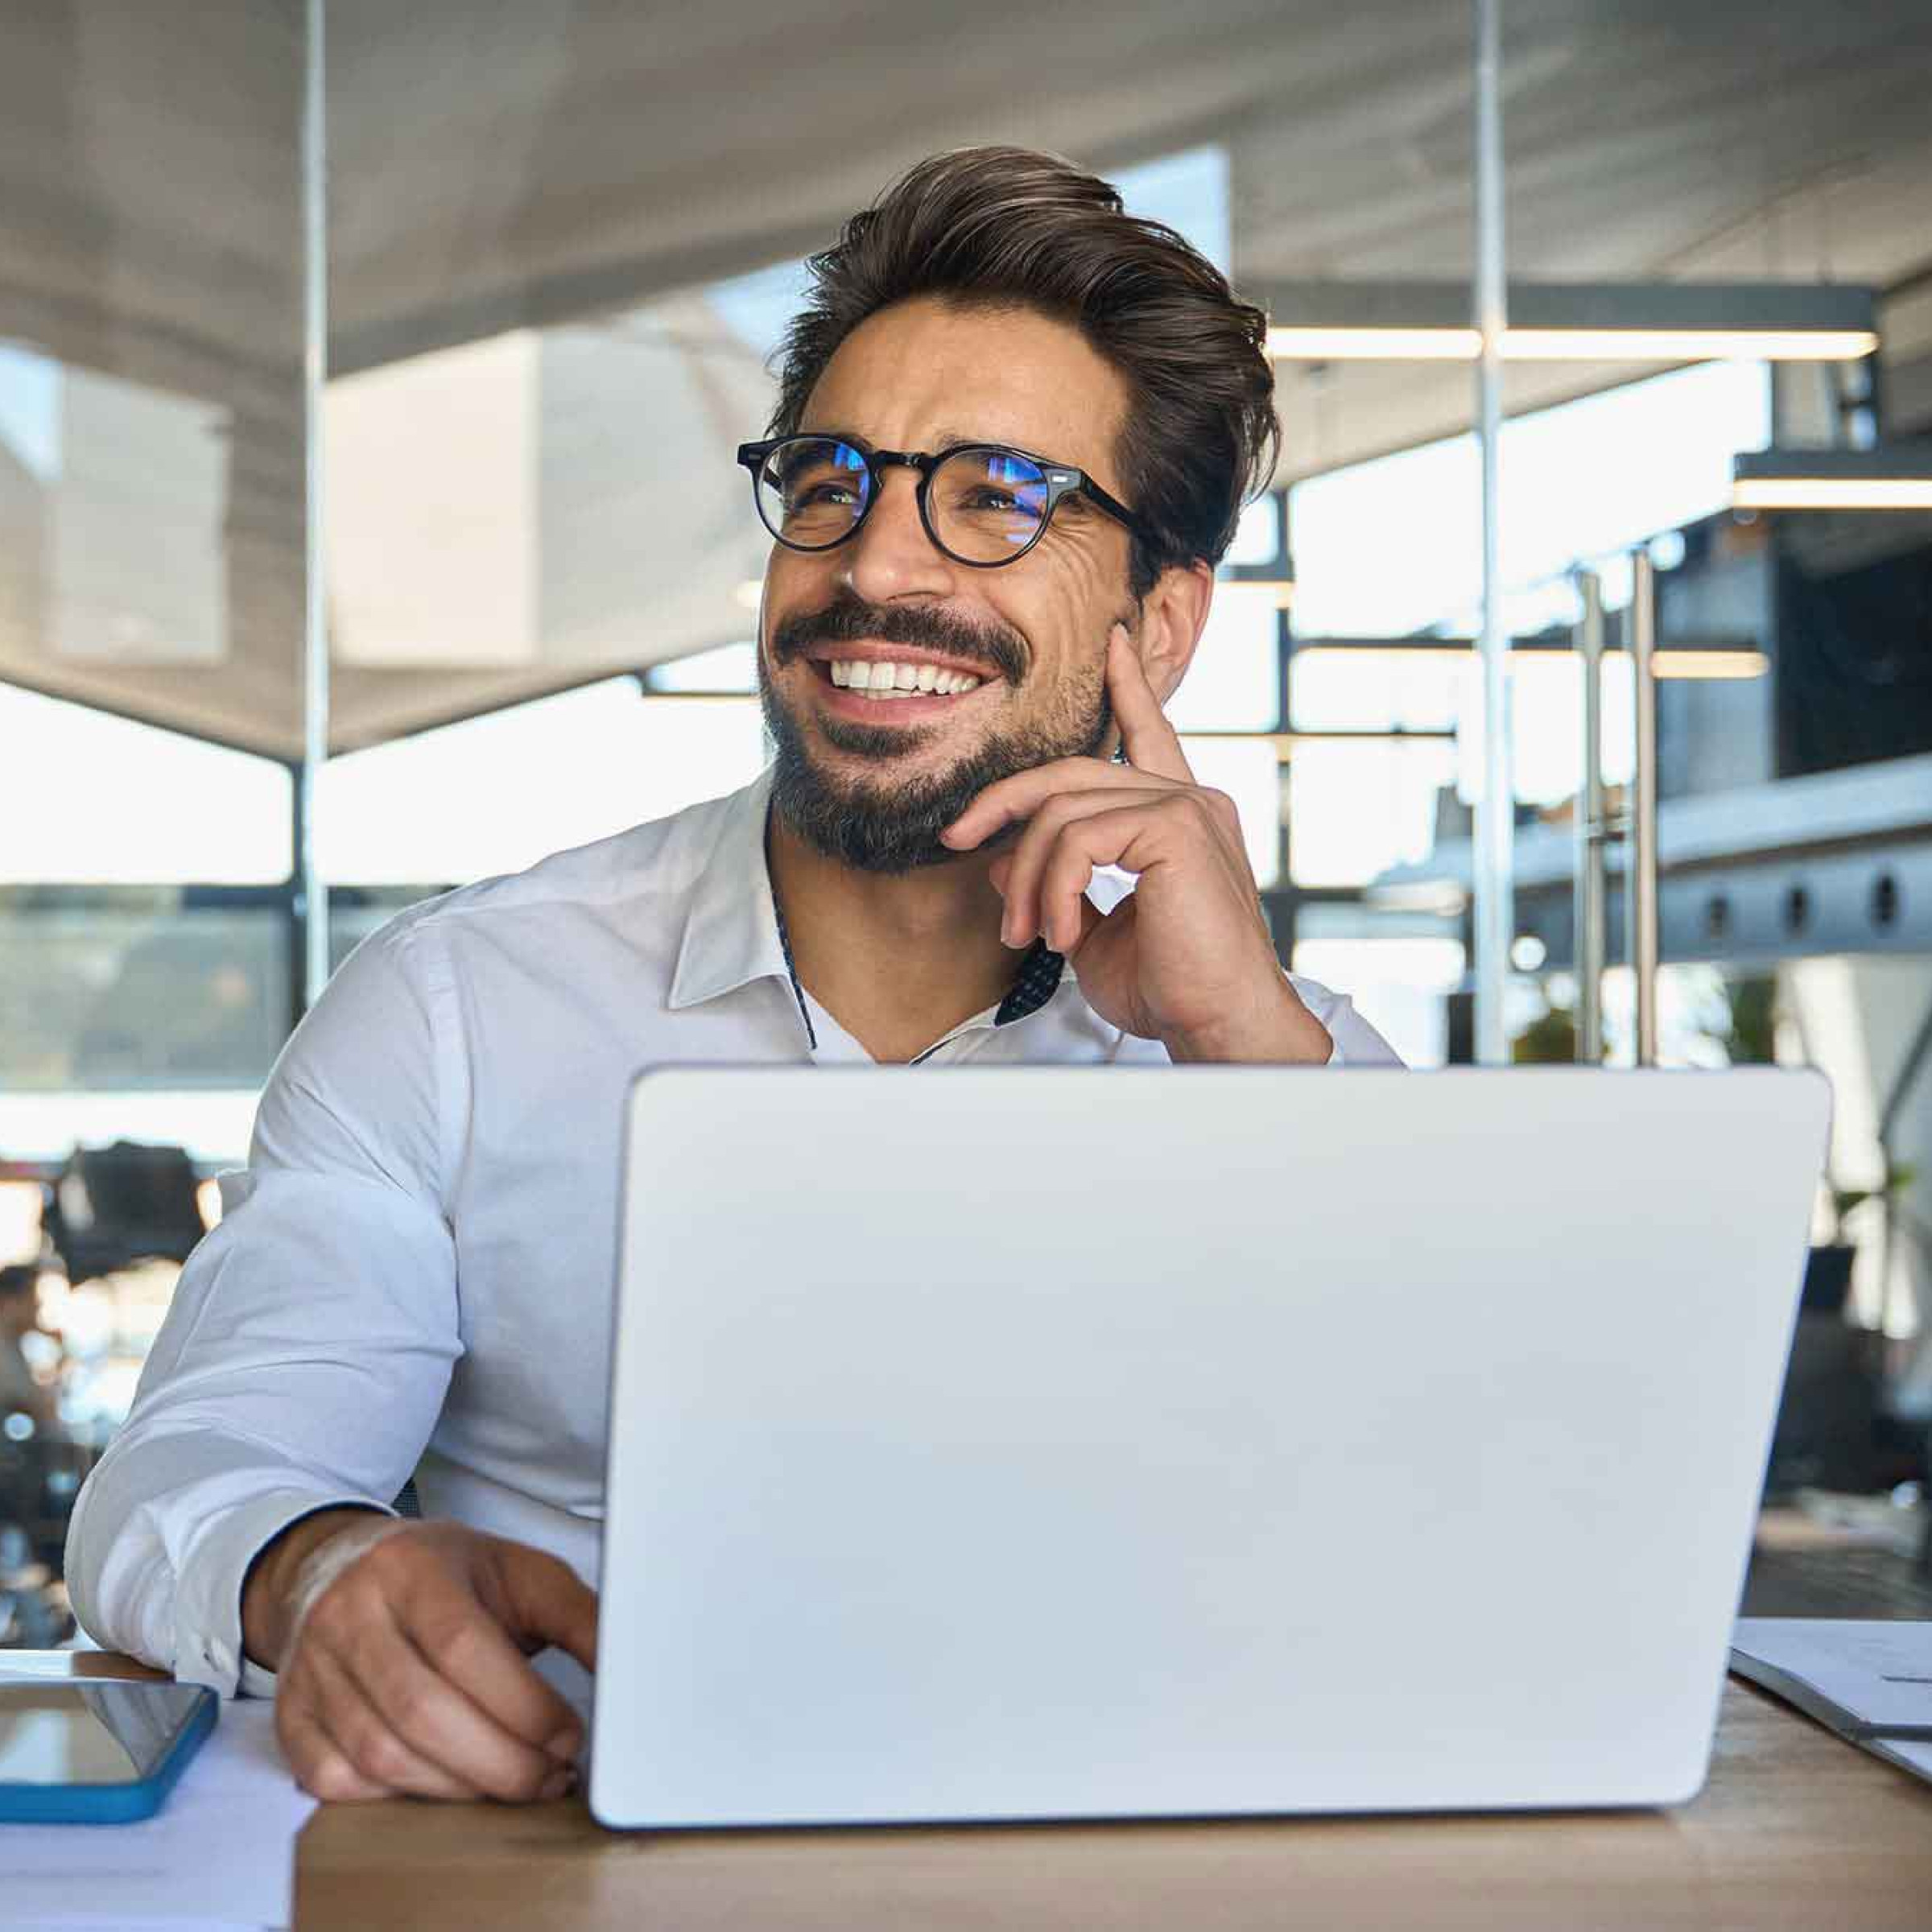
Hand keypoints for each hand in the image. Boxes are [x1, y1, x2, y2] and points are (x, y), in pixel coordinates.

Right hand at [250, 1514, 596, 1803]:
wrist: (341, 1568)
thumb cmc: (444, 1574)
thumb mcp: (518, 1571)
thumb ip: (576, 1613)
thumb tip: (628, 1661)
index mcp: (412, 1569)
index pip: (464, 1646)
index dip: (522, 1705)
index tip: (570, 1737)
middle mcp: (351, 1615)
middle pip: (422, 1711)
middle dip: (500, 1760)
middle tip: (553, 1775)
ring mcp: (313, 1669)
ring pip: (382, 1755)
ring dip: (460, 1787)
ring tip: (515, 1784)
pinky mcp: (291, 1717)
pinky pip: (338, 1780)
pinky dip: (399, 1797)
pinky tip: (447, 1784)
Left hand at [942, 625, 1330, 1064]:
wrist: (1219, 1025)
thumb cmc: (1170, 989)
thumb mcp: (1091, 933)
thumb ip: (1056, 888)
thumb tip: (994, 862)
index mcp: (1180, 817)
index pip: (1149, 736)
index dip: (1128, 689)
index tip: (1112, 645)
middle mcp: (1190, 800)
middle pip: (1072, 772)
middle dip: (1003, 801)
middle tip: (954, 840)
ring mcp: (1187, 808)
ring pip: (1063, 812)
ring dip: (1024, 876)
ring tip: (1025, 933)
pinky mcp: (1178, 829)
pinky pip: (1079, 840)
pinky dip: (1051, 889)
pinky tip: (1058, 934)